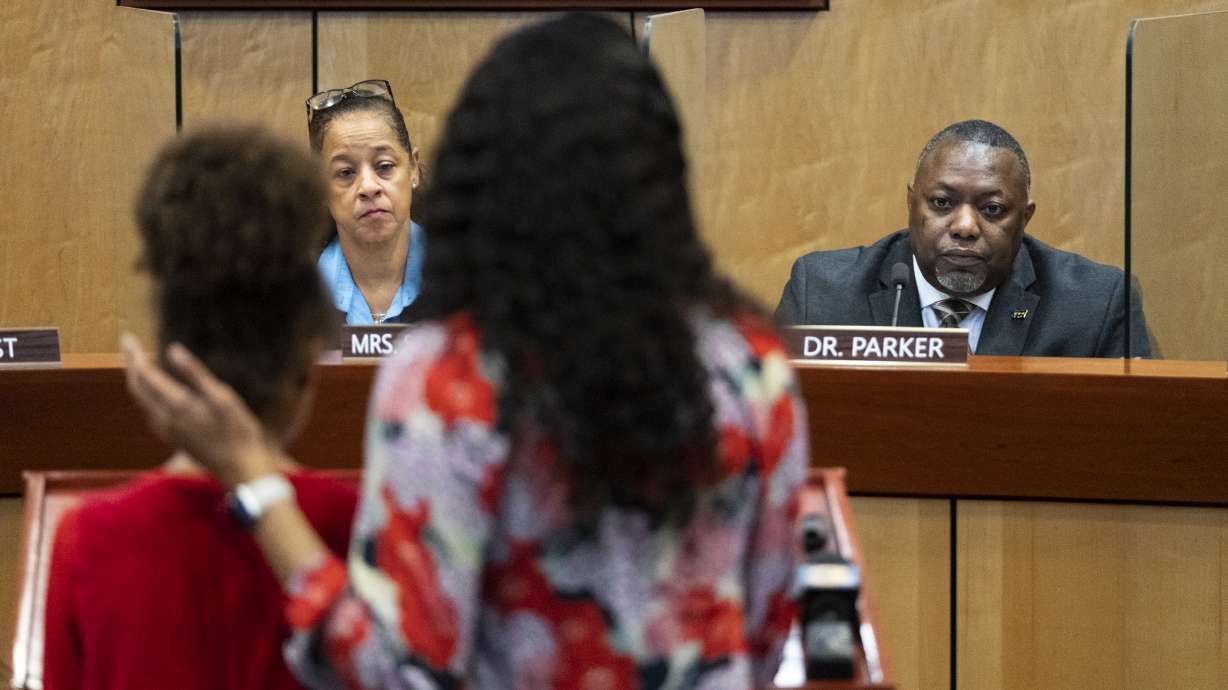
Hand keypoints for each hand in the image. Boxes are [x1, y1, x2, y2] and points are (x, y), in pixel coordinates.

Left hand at [121, 333, 278, 487]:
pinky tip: (154, 388)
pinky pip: (151, 409)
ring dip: (137, 378)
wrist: (240, 468)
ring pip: (141, 400)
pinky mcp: (172, 436)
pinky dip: (146, 392)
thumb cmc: (238, 430)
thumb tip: (172, 349)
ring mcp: (166, 430)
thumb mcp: (222, 397)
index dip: (134, 355)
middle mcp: (163, 419)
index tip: (127, 337)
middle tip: (127, 343)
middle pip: (137, 387)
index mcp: (176, 405)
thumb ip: (195, 374)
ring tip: (137, 361)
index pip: (144, 375)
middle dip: (130, 364)